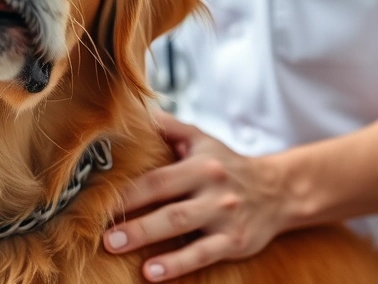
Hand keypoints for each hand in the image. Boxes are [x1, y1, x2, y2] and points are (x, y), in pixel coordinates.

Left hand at [103, 112, 286, 280]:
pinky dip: (177, 263)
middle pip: (168, 205)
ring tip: (116, 247)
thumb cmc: (228, 165)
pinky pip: (203, 254)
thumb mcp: (202, 140)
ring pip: (183, 228)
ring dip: (148, 239)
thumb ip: (169, 127)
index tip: (98, 201)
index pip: (157, 178)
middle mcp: (212, 189)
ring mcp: (224, 217)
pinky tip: (152, 272)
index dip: (128, 191)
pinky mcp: (235, 242)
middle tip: (103, 234)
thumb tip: (136, 110)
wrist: (279, 190)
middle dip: (134, 220)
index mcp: (199, 165)